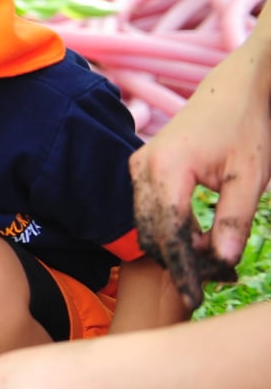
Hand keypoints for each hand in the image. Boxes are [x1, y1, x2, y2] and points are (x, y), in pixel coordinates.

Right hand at [128, 46, 269, 307]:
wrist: (234, 90)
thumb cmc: (246, 128)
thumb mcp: (249, 178)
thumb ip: (234, 221)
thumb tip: (223, 262)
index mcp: (168, 169)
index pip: (170, 233)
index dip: (182, 269)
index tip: (195, 298)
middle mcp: (143, 167)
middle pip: (150, 232)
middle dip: (179, 259)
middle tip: (215, 276)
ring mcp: (138, 165)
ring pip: (145, 223)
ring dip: (174, 245)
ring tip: (213, 254)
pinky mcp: (141, 166)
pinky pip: (146, 208)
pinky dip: (169, 227)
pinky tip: (200, 234)